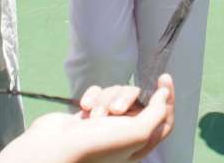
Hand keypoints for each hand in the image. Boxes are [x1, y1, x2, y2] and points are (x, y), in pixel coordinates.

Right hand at [0, 75, 175, 162]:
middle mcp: (124, 133)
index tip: (164, 77)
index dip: (167, 97)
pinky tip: (84, 109)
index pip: (164, 118)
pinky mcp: (88, 113)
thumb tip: (164, 94)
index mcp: (141, 144)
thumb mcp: (137, 133)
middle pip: (138, 101)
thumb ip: (156, 113)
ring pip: (116, 93)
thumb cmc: (98, 145)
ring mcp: (106, 123)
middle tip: (115, 110)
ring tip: (94, 116)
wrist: (56, 147)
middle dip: (126, 98)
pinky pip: (97, 93)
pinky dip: (92, 97)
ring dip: (105, 100)